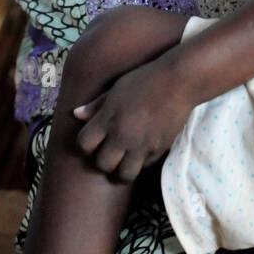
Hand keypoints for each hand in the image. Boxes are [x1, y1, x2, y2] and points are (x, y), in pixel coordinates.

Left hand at [73, 55, 195, 182]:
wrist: (177, 82)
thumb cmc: (144, 79)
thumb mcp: (116, 88)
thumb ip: (96, 105)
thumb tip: (76, 115)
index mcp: (108, 118)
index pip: (84, 144)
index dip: (85, 145)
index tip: (92, 142)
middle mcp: (122, 135)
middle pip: (102, 164)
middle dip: (102, 161)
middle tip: (108, 153)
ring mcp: (141, 145)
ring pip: (123, 175)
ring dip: (121, 170)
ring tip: (123, 161)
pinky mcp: (158, 150)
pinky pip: (143, 167)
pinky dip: (140, 163)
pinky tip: (140, 153)